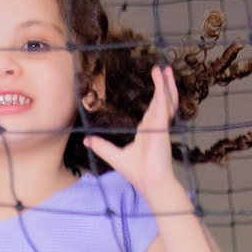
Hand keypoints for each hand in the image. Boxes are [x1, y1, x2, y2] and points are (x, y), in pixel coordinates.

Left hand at [86, 65, 178, 201]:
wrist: (149, 182)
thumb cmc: (137, 172)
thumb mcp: (113, 156)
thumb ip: (102, 146)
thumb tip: (86, 140)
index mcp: (146, 131)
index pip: (151, 109)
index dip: (154, 96)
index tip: (155, 85)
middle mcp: (155, 126)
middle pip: (160, 101)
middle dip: (161, 85)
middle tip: (160, 70)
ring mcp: (160, 125)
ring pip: (164, 100)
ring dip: (165, 84)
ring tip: (165, 69)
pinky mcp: (162, 127)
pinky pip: (163, 105)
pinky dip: (164, 91)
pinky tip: (164, 79)